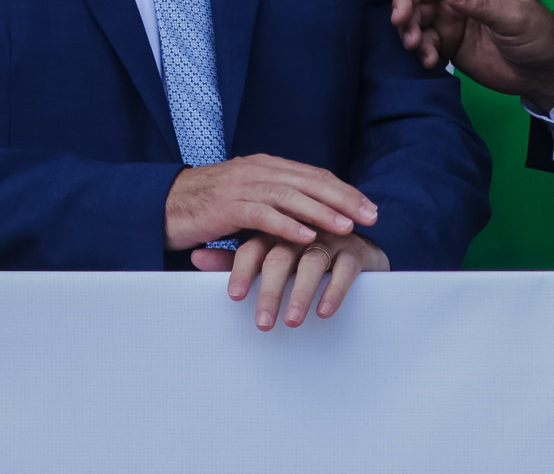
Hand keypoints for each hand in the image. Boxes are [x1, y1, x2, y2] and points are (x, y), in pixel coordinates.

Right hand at [164, 154, 377, 251]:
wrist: (160, 205)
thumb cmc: (206, 207)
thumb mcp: (247, 198)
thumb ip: (275, 201)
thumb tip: (309, 214)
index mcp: (266, 166)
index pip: (314, 175)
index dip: (344, 190)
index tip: (369, 207)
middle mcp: (258, 170)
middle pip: (310, 181)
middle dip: (344, 198)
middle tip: (371, 216)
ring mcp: (242, 186)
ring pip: (291, 196)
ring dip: (322, 212)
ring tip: (347, 227)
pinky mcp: (226, 206)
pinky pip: (263, 214)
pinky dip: (287, 225)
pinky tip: (307, 237)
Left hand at [194, 230, 389, 329]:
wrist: (358, 246)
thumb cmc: (305, 252)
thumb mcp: (270, 252)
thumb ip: (235, 258)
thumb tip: (195, 257)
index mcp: (277, 230)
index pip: (253, 248)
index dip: (242, 272)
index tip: (235, 298)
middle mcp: (302, 231)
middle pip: (281, 257)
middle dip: (270, 292)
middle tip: (263, 323)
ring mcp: (331, 239)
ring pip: (312, 263)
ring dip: (301, 294)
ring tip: (292, 321)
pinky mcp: (356, 251)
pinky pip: (345, 269)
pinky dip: (334, 290)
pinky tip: (324, 311)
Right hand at [366, 0, 553, 112]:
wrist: (542, 74)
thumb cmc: (538, 34)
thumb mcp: (516, 17)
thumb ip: (482, 5)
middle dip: (404, 1)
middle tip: (400, 22)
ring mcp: (450, 13)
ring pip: (415, 13)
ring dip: (409, 28)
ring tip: (416, 46)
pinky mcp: (447, 39)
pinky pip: (422, 38)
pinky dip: (420, 49)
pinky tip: (430, 61)